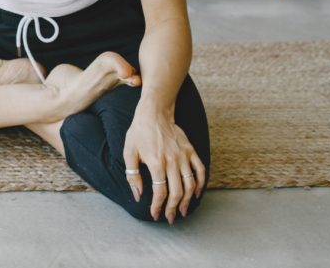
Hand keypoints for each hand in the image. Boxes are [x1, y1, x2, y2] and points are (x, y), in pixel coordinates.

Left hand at [122, 108, 204, 222]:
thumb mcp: (129, 152)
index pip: (160, 191)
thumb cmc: (139, 132)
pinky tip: (197, 194)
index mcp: (156, 162)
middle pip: (177, 191)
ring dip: (187, 200)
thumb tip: (138, 195)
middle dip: (173, 208)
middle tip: (170, 218)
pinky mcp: (191, 150)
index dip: (158, 206)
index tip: (155, 214)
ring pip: (190, 184)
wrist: (154, 112)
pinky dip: (200, 184)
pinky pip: (200, 170)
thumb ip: (133, 175)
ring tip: (182, 211)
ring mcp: (183, 155)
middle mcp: (172, 160)